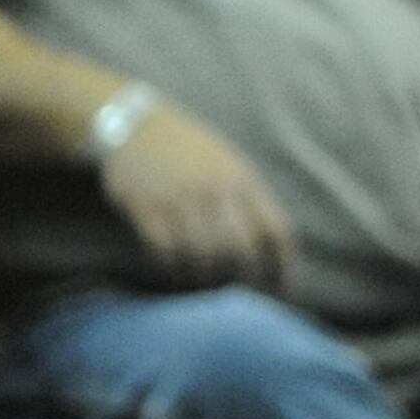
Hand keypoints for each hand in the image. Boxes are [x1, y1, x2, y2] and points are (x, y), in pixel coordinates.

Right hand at [97, 103, 292, 287]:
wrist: (134, 127)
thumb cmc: (190, 151)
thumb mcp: (230, 164)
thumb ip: (249, 200)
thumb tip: (272, 249)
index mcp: (243, 179)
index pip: (275, 230)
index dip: (284, 265)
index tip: (285, 289)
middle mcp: (215, 190)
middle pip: (239, 249)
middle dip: (243, 278)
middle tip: (238, 291)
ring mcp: (179, 199)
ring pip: (202, 255)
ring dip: (207, 278)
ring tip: (208, 285)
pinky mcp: (146, 207)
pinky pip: (166, 251)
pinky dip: (174, 268)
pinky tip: (177, 271)